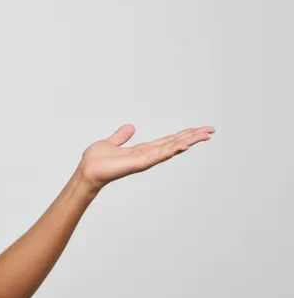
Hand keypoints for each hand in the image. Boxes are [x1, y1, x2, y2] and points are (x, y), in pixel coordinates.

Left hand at [76, 124, 215, 192]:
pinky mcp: (139, 163)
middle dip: (193, 137)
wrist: (87, 171)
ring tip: (205, 135)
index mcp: (143, 150)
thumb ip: (121, 136)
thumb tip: (131, 126)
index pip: (168, 141)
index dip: (183, 135)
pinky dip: (171, 150)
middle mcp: (147, 155)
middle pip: (175, 143)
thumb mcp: (111, 143)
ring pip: (171, 148)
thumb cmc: (96, 161)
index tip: (199, 130)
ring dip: (188, 141)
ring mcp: (145, 160)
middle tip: (211, 130)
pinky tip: (184, 145)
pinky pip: (158, 155)